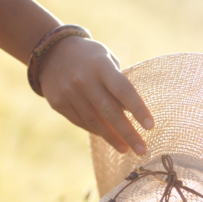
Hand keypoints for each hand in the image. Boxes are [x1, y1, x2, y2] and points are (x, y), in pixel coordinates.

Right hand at [37, 36, 153, 154]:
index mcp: (101, 66)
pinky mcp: (58, 103)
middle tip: (142, 150)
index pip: (124, 90)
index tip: (151, 127)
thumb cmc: (90, 58)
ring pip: (95, 122)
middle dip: (128, 133)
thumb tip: (131, 112)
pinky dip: (96, 131)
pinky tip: (107, 137)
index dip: (138, 109)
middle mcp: (84, 80)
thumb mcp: (107, 60)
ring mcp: (69, 92)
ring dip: (112, 138)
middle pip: (110, 112)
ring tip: (126, 149)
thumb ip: (119, 83)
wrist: (52, 51)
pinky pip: (81, 122)